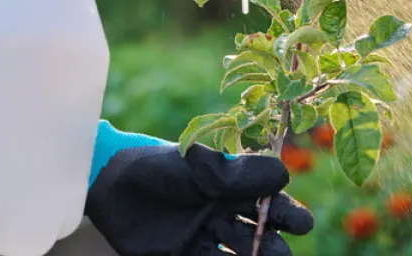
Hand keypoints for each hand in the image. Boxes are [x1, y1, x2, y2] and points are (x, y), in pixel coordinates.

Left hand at [86, 142, 312, 255]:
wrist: (110, 184)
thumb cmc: (158, 167)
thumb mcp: (199, 165)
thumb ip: (238, 173)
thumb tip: (284, 176)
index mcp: (232, 186)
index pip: (271, 202)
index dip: (289, 214)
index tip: (300, 223)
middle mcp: (223, 213)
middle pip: (261, 235)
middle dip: (273, 245)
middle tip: (276, 252)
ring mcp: (205, 236)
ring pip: (241, 255)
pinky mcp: (184, 255)